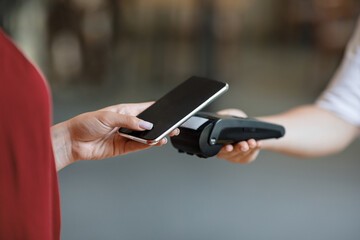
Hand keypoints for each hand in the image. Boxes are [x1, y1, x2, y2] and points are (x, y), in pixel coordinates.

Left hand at [52, 102, 178, 169]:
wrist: (72, 141)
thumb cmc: (85, 123)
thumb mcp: (108, 116)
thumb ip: (129, 121)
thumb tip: (146, 124)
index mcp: (124, 111)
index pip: (144, 109)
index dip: (156, 109)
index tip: (169, 110)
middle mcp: (126, 124)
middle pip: (147, 125)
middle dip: (159, 125)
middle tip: (172, 127)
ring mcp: (124, 136)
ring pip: (144, 137)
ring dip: (155, 137)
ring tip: (165, 136)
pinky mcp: (121, 148)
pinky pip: (137, 147)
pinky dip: (146, 146)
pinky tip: (154, 143)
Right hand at [216, 109, 260, 163]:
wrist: (248, 128)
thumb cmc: (237, 123)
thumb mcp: (229, 114)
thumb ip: (222, 115)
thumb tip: (218, 115)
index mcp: (218, 144)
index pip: (219, 149)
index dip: (224, 149)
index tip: (229, 147)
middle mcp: (226, 152)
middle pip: (231, 153)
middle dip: (238, 148)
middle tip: (244, 145)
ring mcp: (236, 156)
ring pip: (242, 154)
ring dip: (248, 148)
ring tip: (252, 142)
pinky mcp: (245, 158)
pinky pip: (250, 155)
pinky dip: (255, 149)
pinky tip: (257, 144)